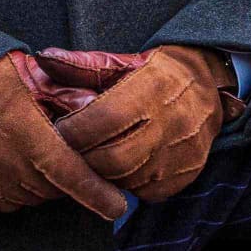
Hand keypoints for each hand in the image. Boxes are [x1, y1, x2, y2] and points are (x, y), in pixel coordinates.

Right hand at [0, 51, 130, 218]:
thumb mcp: (35, 73)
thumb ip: (69, 94)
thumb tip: (99, 113)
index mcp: (17, 119)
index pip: (62, 167)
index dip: (92, 190)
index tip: (117, 206)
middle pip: (49, 186)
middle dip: (71, 180)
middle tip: (76, 159)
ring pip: (31, 195)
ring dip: (46, 184)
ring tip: (44, 155)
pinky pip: (7, 200)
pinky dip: (22, 189)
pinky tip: (23, 166)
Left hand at [52, 45, 237, 202]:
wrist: (207, 87)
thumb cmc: (156, 73)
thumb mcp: (121, 62)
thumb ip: (81, 65)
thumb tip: (44, 58)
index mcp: (153, 87)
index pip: (105, 119)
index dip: (75, 129)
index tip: (62, 128)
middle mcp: (173, 122)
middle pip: (114, 157)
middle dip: (84, 156)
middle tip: (73, 148)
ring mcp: (182, 154)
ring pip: (127, 179)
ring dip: (102, 172)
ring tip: (95, 153)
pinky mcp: (185, 176)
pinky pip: (144, 192)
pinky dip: (125, 183)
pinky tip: (121, 164)